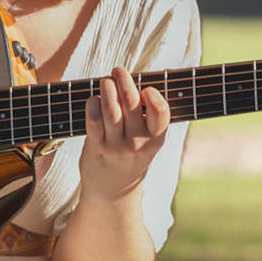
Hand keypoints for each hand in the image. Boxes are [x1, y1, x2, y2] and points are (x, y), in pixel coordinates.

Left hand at [77, 67, 169, 200]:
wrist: (113, 189)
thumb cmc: (133, 153)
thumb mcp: (150, 137)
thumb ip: (154, 109)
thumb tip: (168, 71)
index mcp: (156, 138)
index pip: (161, 113)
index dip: (154, 96)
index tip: (146, 89)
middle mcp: (137, 142)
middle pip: (131, 104)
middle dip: (124, 81)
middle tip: (119, 71)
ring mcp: (116, 146)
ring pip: (111, 109)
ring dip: (107, 88)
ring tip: (106, 81)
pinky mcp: (97, 146)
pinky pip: (93, 119)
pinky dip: (93, 104)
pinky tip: (95, 99)